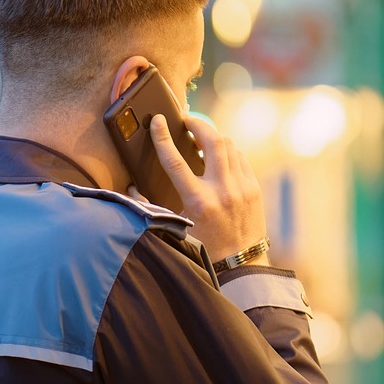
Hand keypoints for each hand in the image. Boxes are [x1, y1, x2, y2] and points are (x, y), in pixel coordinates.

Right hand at [149, 113, 269, 264]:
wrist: (240, 262)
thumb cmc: (204, 245)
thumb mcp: (176, 226)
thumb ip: (153, 205)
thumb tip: (130, 188)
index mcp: (197, 201)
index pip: (175, 160)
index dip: (163, 137)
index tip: (157, 121)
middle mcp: (221, 189)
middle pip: (211, 140)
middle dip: (198, 124)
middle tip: (186, 120)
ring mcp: (241, 186)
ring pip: (228, 145)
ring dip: (212, 137)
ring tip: (200, 139)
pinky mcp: (253, 187)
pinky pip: (239, 158)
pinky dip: (227, 151)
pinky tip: (218, 157)